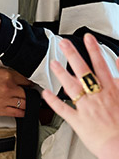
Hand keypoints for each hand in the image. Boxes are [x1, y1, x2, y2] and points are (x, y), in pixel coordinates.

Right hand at [0, 65, 32, 116]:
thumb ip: (10, 74)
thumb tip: (23, 80)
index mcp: (7, 76)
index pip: (26, 81)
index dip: (30, 84)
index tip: (31, 86)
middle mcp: (7, 88)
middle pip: (28, 94)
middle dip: (31, 94)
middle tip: (31, 94)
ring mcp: (5, 100)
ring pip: (25, 104)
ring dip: (28, 104)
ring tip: (28, 102)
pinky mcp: (1, 110)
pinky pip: (18, 113)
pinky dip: (23, 112)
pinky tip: (23, 109)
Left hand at [42, 35, 118, 158]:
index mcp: (112, 90)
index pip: (101, 64)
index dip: (94, 49)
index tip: (88, 37)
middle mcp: (98, 96)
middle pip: (83, 71)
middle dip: (72, 54)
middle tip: (63, 43)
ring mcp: (87, 108)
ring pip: (71, 86)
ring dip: (61, 73)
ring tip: (53, 63)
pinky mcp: (79, 121)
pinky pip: (63, 109)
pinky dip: (53, 101)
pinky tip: (45, 93)